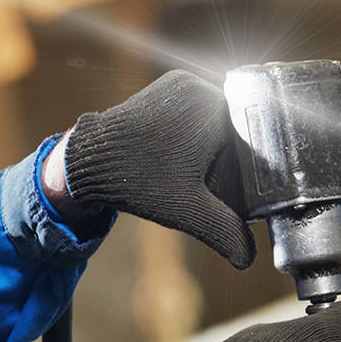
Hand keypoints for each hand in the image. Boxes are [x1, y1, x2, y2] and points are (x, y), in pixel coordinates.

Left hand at [64, 70, 254, 268]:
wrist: (89, 160)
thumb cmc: (139, 180)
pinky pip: (196, 109)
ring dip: (213, 145)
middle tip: (212, 185)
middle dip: (229, 158)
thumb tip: (248, 260)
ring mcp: (182, 82)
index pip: (251, 140)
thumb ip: (226, 232)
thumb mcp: (190, 211)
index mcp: (216, 107)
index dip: (248, 168)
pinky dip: (197, 131)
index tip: (234, 189)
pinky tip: (184, 156)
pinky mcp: (166, 86)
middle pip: (234, 128)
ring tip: (193, 171)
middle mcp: (201, 85)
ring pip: (216, 119)